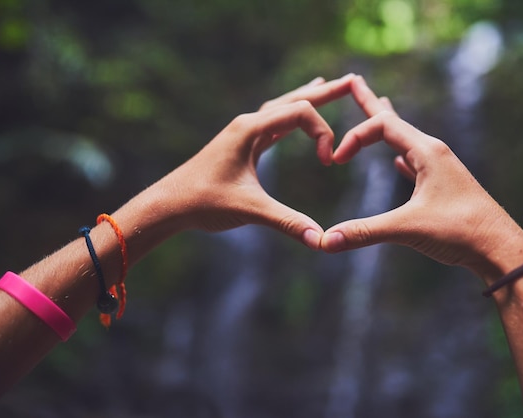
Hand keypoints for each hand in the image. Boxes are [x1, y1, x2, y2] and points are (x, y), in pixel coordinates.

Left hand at [152, 75, 355, 249]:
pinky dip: (291, 117)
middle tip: (352, 81)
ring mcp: (244, 132)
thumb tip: (321, 240)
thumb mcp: (250, 210)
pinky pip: (273, 123)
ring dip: (307, 100)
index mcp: (250, 128)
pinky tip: (296, 119)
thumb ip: (287, 222)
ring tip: (328, 86)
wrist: (169, 204)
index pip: (300, 112)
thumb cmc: (203, 201)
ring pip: (283, 108)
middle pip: (294, 99)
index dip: (323, 132)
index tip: (328, 162)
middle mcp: (248, 123)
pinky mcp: (241, 145)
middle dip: (325, 92)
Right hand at [322, 77, 522, 280]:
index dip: (353, 138)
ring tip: (378, 112)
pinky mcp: (443, 188)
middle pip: (394, 123)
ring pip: (406, 142)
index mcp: (428, 152)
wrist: (500, 250)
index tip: (336, 161)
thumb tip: (326, 241)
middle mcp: (435, 153)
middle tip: (355, 81)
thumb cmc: (461, 232)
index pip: (381, 125)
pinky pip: (416, 164)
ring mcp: (441, 170)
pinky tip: (398, 162)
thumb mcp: (408, 228)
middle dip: (370, 103)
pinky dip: (401, 158)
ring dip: (385, 130)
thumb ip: (365, 231)